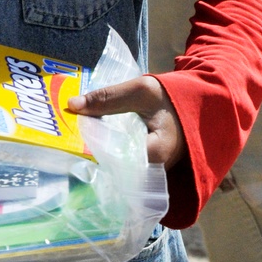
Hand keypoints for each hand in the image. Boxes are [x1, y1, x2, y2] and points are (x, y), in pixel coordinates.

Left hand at [66, 75, 185, 168]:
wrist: (197, 102)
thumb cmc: (171, 97)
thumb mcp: (141, 90)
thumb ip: (107, 98)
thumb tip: (71, 106)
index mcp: (155, 154)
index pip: (114, 161)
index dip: (89, 151)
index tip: (68, 141)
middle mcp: (153, 170)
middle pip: (112, 168)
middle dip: (88, 154)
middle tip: (64, 142)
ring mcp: (150, 170)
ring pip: (115, 167)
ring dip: (95, 153)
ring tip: (72, 142)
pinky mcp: (145, 165)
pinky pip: (120, 162)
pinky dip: (105, 151)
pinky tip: (89, 141)